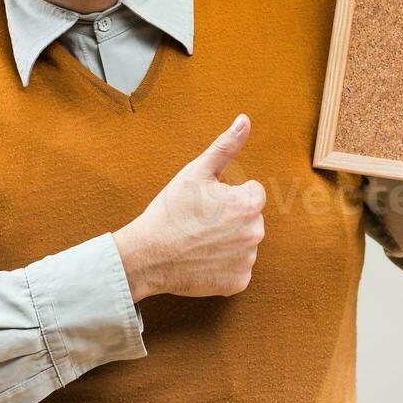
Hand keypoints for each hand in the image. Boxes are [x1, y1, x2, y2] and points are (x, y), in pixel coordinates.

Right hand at [111, 114, 266, 301]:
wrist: (147, 256)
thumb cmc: (170, 210)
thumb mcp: (196, 172)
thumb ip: (225, 146)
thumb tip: (245, 120)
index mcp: (249, 204)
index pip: (252, 193)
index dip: (228, 195)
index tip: (206, 204)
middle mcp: (255, 233)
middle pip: (249, 219)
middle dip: (230, 218)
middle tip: (200, 222)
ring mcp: (247, 260)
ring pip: (243, 243)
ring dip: (228, 242)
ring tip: (199, 241)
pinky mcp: (238, 283)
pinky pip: (237, 269)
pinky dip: (223, 266)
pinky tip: (202, 260)